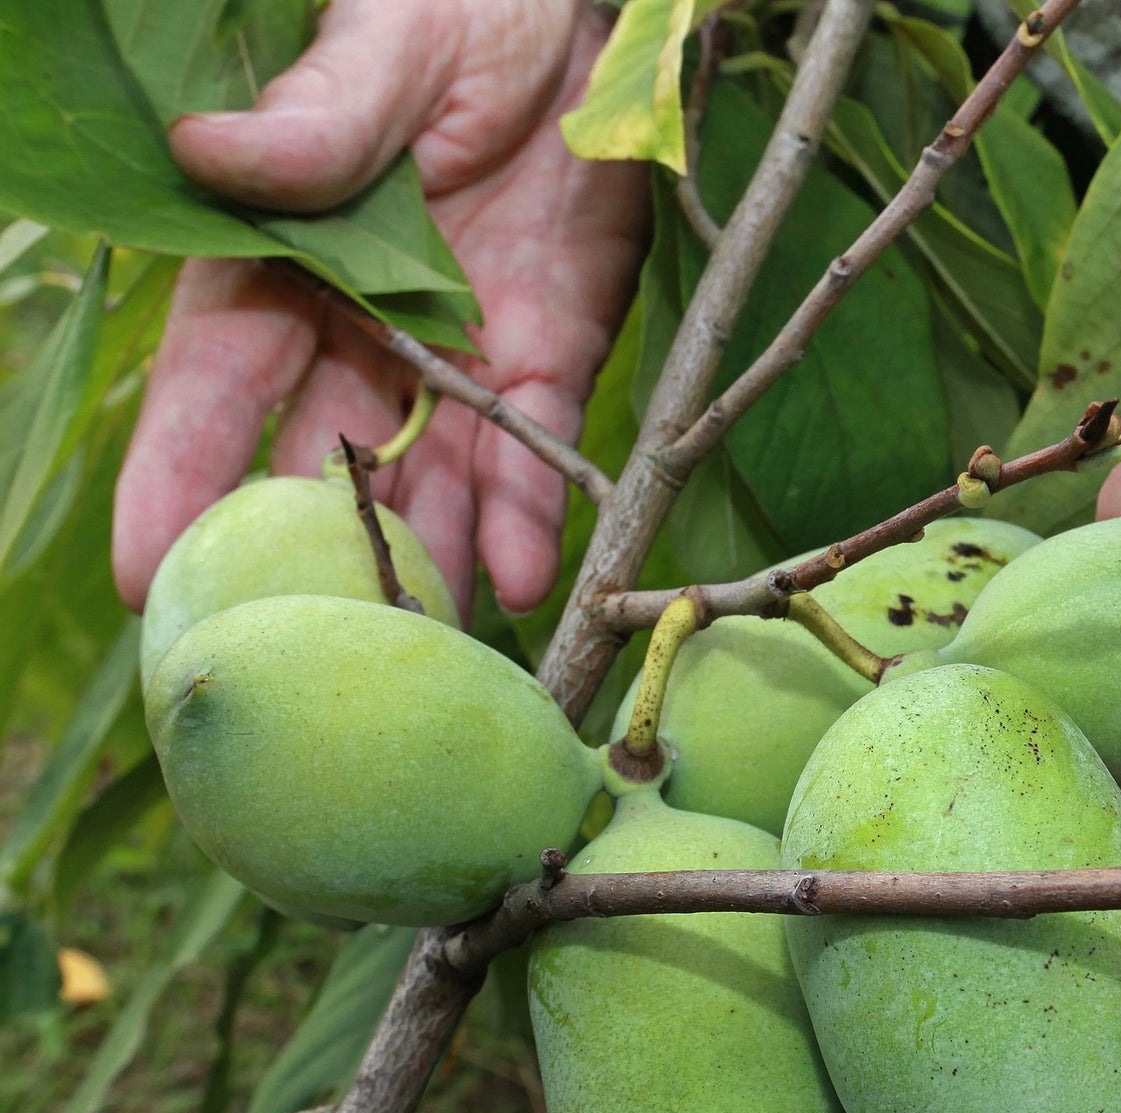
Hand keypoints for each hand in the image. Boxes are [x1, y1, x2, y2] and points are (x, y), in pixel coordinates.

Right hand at [112, 0, 648, 618]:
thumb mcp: (382, 50)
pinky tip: (520, 579)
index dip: (179, 478)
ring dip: (428, 566)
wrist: (584, 20)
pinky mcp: (548, 361)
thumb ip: (314, 123)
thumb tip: (210, 159)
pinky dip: (528, 516)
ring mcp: (458, 362)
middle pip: (322, 471)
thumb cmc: (458, 10)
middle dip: (315, 561)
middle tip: (304, 653)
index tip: (150, 573)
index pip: (216, 388)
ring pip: (430, 486)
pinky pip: (534, 453)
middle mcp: (362, 337)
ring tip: (424, 649)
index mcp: (286, 268)